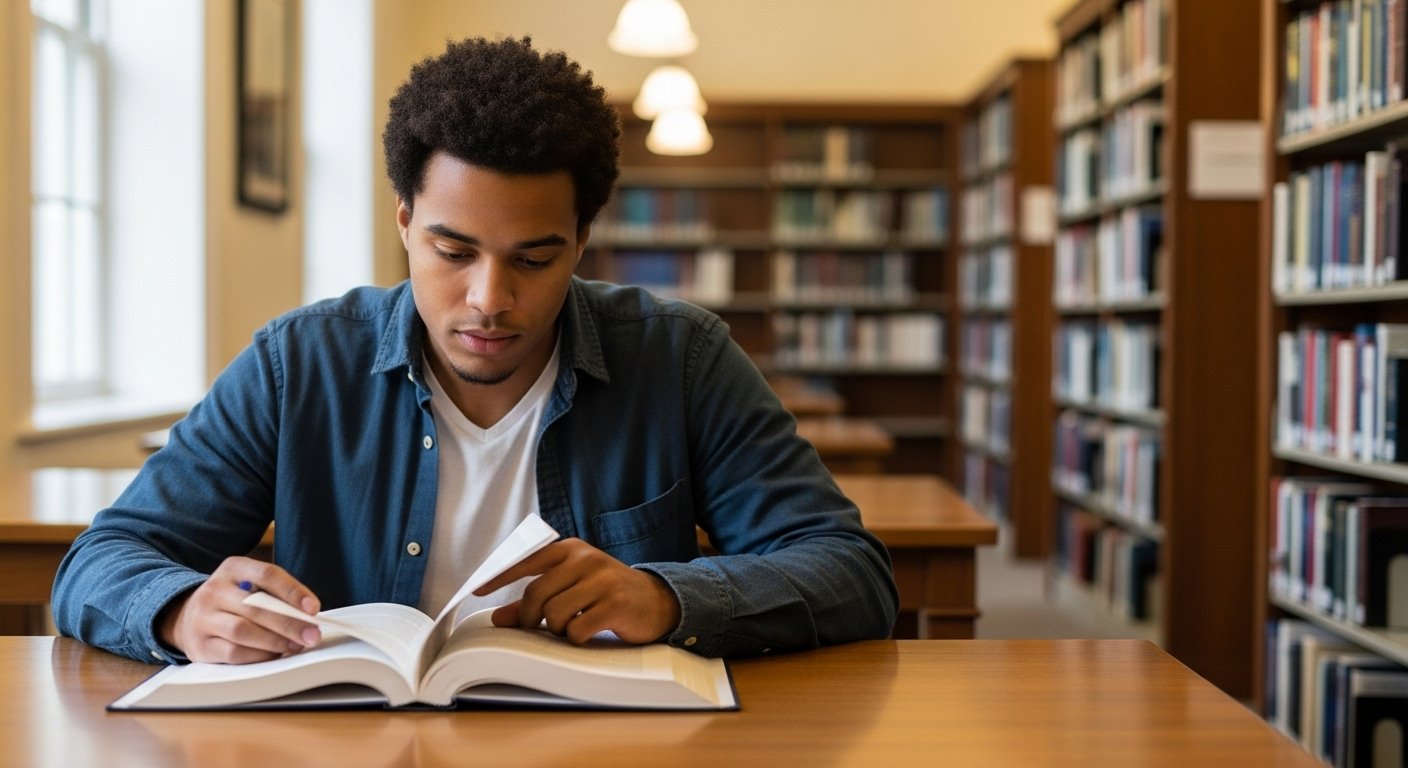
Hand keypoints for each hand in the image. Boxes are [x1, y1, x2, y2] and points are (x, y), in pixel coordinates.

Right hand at [157, 557, 322, 663]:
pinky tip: (274, 655)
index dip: (293, 591)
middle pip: (256, 607)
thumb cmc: (234, 602)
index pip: (267, 574)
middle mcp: (214, 590)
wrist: (187, 617)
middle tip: (312, 635)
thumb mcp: (251, 586)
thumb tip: (308, 617)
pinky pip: (234, 653)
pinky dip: (259, 656)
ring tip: (295, 646)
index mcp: (233, 568)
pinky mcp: (199, 645)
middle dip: (289, 624)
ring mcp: (202, 618)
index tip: (314, 608)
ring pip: (243, 631)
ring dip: (275, 641)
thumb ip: (277, 596)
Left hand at [474, 539, 681, 644]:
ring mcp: (602, 580)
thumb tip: (499, 617)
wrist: (656, 602)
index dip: (499, 576)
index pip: (527, 560)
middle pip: (536, 593)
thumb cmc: (606, 594)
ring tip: (571, 627)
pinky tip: (588, 633)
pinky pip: (578, 630)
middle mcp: (585, 559)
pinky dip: (576, 639)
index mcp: (571, 550)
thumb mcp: (571, 589)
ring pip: (554, 613)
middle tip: (537, 627)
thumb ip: (535, 601)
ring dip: (556, 630)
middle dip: (530, 617)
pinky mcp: (615, 605)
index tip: (477, 589)